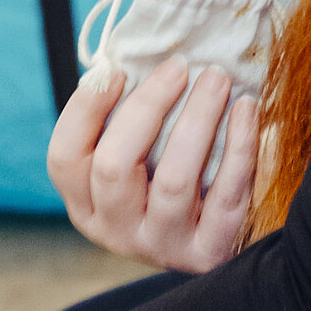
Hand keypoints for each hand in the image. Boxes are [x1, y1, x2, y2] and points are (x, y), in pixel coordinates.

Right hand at [49, 57, 259, 273]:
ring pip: (172, 181)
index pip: (64, 159)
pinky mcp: (206, 253)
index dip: (84, 110)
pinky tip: (246, 109)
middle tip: (179, 67)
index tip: (116, 70)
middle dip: (147, 107)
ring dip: (197, 120)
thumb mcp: (138, 162)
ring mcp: (160, 245)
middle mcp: (115, 230)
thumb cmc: (177, 181)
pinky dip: (239, 147)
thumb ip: (127, 123)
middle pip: (113, 167)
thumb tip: (126, 57)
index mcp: (86, 205)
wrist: (225, 243)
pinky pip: (224, 195)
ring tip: (218, 79)